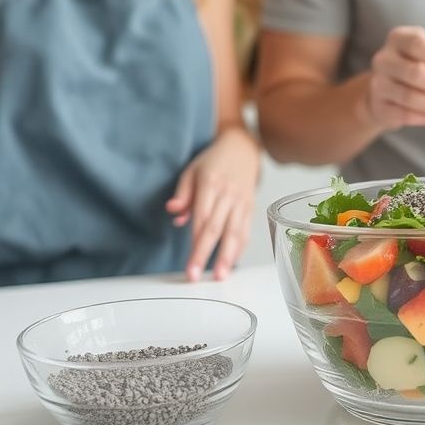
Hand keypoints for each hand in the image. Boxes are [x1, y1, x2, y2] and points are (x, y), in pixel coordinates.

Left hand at [166, 127, 260, 281]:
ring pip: (235, 232)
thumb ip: (182, 193)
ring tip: (221, 276)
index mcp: (211, 183)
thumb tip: (174, 213)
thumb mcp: (191, 170)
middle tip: (197, 276)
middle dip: (206, 254)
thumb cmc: (213, 162)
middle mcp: (228, 193)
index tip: (188, 263)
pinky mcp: (251, 208)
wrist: (242, 148)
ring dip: (228, 257)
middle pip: (217, 228)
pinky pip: (246, 231)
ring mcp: (242, 201)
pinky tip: (233, 263)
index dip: (195, 243)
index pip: (201, 218)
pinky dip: (240, 249)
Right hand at [364, 26, 424, 131]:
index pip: (417, 44)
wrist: (386, 92)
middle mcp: (384, 59)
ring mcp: (378, 84)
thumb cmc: (417, 65)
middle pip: (414, 73)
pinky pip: (403, 115)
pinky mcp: (379, 107)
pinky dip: (423, 117)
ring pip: (410, 97)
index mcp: (399, 39)